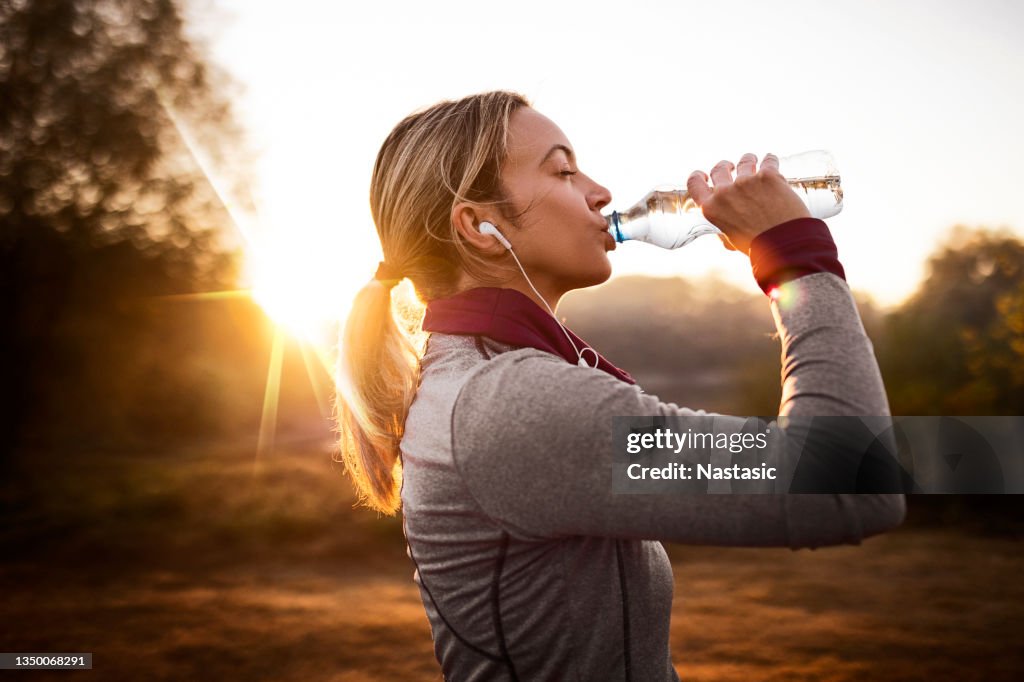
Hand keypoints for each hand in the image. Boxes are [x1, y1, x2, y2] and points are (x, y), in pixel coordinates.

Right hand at [686, 153, 809, 253]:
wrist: (785, 244)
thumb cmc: (758, 246)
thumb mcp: (732, 238)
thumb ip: (724, 226)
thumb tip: (723, 229)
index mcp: (712, 209)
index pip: (695, 184)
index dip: (698, 176)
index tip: (704, 174)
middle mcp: (725, 193)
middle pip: (719, 169)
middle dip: (725, 166)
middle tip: (732, 167)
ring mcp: (746, 182)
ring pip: (744, 161)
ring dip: (748, 160)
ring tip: (754, 162)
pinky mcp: (768, 176)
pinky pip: (768, 160)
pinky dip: (770, 160)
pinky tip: (770, 160)